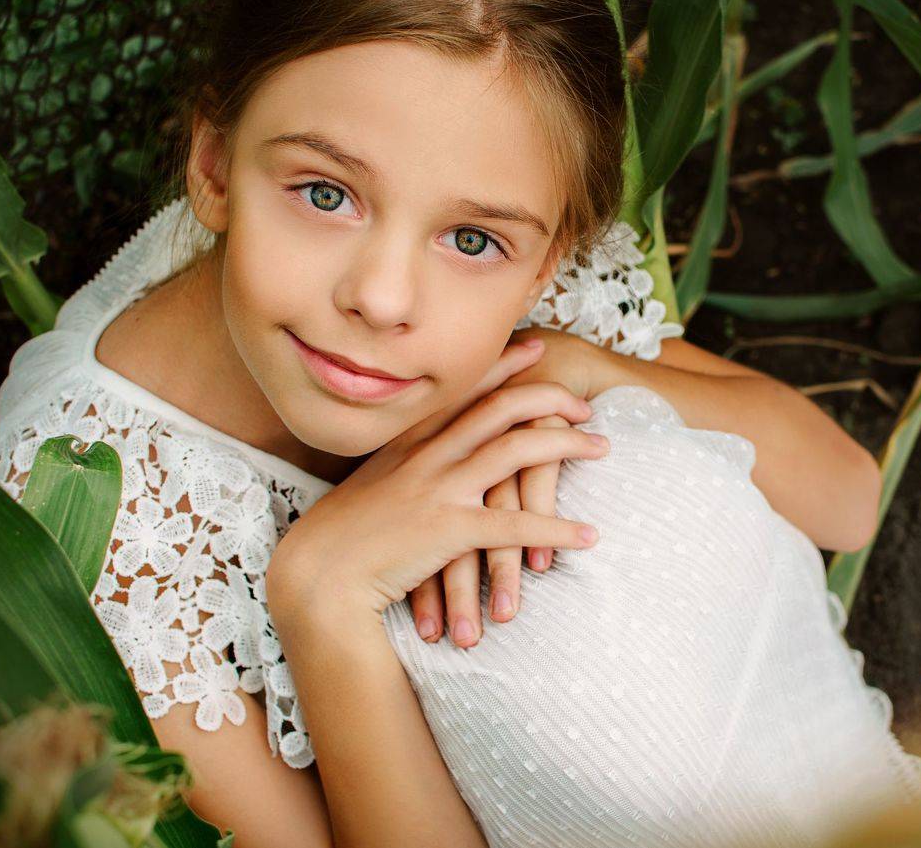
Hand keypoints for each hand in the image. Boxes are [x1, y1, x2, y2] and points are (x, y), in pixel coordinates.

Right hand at [263, 339, 609, 636]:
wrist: (317, 575)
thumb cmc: (345, 535)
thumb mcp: (372, 484)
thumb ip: (403, 466)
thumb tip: (431, 461)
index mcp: (409, 440)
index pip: (463, 388)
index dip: (503, 364)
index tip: (536, 346)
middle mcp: (427, 454)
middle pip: (500, 408)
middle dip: (549, 397)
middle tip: (584, 403)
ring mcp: (438, 489)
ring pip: (516, 452)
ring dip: (567, 446)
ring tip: (603, 448)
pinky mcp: (448, 530)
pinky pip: (516, 526)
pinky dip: (557, 528)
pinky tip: (589, 535)